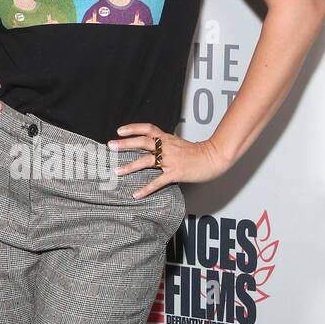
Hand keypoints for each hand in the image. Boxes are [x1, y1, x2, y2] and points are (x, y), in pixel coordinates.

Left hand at [108, 123, 230, 198]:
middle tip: (110, 146)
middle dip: (125, 144)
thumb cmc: (198, 152)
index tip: (119, 130)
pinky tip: (136, 194)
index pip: (148, 129)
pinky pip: (157, 182)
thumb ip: (167, 143)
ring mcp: (170, 160)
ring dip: (130, 166)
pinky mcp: (175, 173)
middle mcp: (167, 147)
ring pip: (146, 161)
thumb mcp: (180, 143)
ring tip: (117, 171)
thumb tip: (156, 143)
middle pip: (142, 142)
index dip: (133, 128)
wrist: (214, 157)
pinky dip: (146, 189)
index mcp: (168, 139)